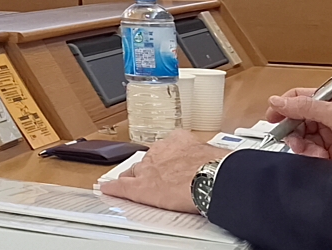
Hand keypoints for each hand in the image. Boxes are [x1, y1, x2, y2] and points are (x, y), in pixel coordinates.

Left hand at [101, 132, 223, 212]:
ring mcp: (148, 168)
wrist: (213, 177)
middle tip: (153, 177)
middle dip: (149, 168)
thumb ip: (210, 158)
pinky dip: (114, 188)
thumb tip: (223, 165)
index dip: (166, 158)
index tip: (168, 163)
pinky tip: (108, 189)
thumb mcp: (215, 154)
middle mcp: (160, 151)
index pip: (166, 148)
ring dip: (133, 178)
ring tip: (129, 183)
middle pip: (148, 160)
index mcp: (180, 140)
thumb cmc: (220, 167)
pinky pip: (122, 187)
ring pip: (135, 172)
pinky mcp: (142, 187)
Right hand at [261, 89, 331, 169]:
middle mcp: (329, 119)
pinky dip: (311, 157)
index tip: (272, 116)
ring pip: (302, 139)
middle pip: (297, 120)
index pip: (299, 99)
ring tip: (313, 151)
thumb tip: (278, 101)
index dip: (284, 106)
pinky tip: (321, 158)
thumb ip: (306, 107)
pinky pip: (310, 155)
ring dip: (303, 145)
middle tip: (291, 137)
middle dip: (292, 129)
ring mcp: (331, 139)